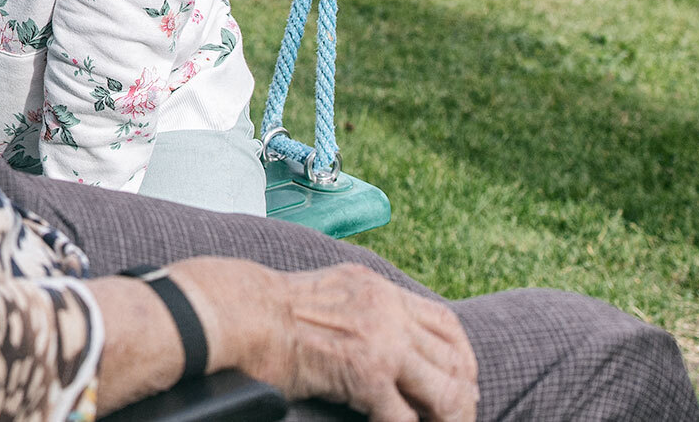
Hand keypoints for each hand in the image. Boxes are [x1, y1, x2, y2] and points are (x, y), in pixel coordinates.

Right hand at [273, 263, 477, 421]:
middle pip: (454, 357)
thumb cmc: (266, 311)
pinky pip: (404, 416)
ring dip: (448, 419)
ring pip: (445, 390)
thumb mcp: (326, 294)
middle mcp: (386, 309)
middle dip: (462, 395)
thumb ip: (361, 308)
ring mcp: (380, 340)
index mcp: (377, 288)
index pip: (444, 322)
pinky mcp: (365, 373)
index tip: (460, 381)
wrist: (236, 313)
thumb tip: (382, 341)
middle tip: (455, 418)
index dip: (461, 357)